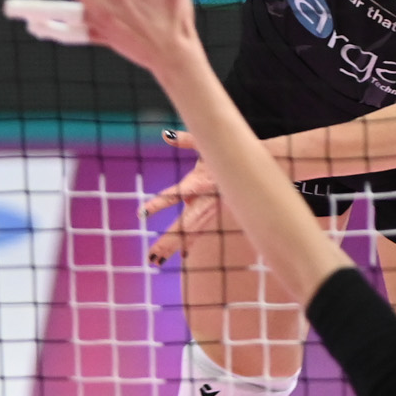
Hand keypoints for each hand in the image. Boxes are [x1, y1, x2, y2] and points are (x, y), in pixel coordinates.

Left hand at [15, 0, 203, 80]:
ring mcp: (99, 21)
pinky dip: (59, 30)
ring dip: (41, 12)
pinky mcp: (102, 36)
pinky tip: (42, 29)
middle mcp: (103, 3)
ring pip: (65, 13)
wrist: (171, 55)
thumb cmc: (174, 19)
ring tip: (18, 12)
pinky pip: (76, 33)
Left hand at [141, 140, 218, 266]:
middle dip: (167, 242)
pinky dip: (190, 242)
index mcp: (200, 184)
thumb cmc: (226, 155)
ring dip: (173, 247)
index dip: (159, 203)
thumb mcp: (205, 146)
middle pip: (183, 226)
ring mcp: (209, 211)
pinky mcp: (211, 213)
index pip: (175, 195)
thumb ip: (186, 140)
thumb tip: (165, 134)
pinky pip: (199, 231)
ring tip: (156, 261)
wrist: (253, 168)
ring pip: (190, 233)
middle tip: (150, 257)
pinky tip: (182, 254)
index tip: (142, 213)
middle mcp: (204, 202)